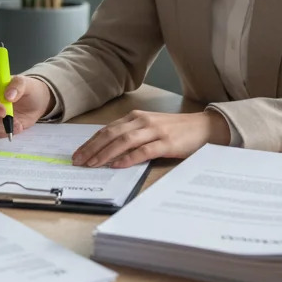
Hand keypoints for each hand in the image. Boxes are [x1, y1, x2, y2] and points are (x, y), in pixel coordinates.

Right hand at [0, 73, 53, 137]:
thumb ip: (18, 86)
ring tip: (18, 123)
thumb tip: (8, 95)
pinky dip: (3, 132)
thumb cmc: (29, 90)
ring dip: (2, 126)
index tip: (4, 111)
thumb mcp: (27, 84)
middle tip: (13, 119)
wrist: (35, 103)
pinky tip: (15, 127)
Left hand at [72, 110, 231, 168]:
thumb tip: (107, 151)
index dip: (90, 142)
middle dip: (92, 148)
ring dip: (106, 153)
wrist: (203, 127)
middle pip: (111, 134)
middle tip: (79, 161)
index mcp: (136, 117)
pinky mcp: (167, 143)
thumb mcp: (149, 128)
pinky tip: (118, 164)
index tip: (78, 154)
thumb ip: (131, 135)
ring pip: (124, 141)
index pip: (107, 130)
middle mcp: (142, 121)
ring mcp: (155, 131)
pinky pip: (144, 150)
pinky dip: (129, 157)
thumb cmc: (174, 130)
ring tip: (93, 164)